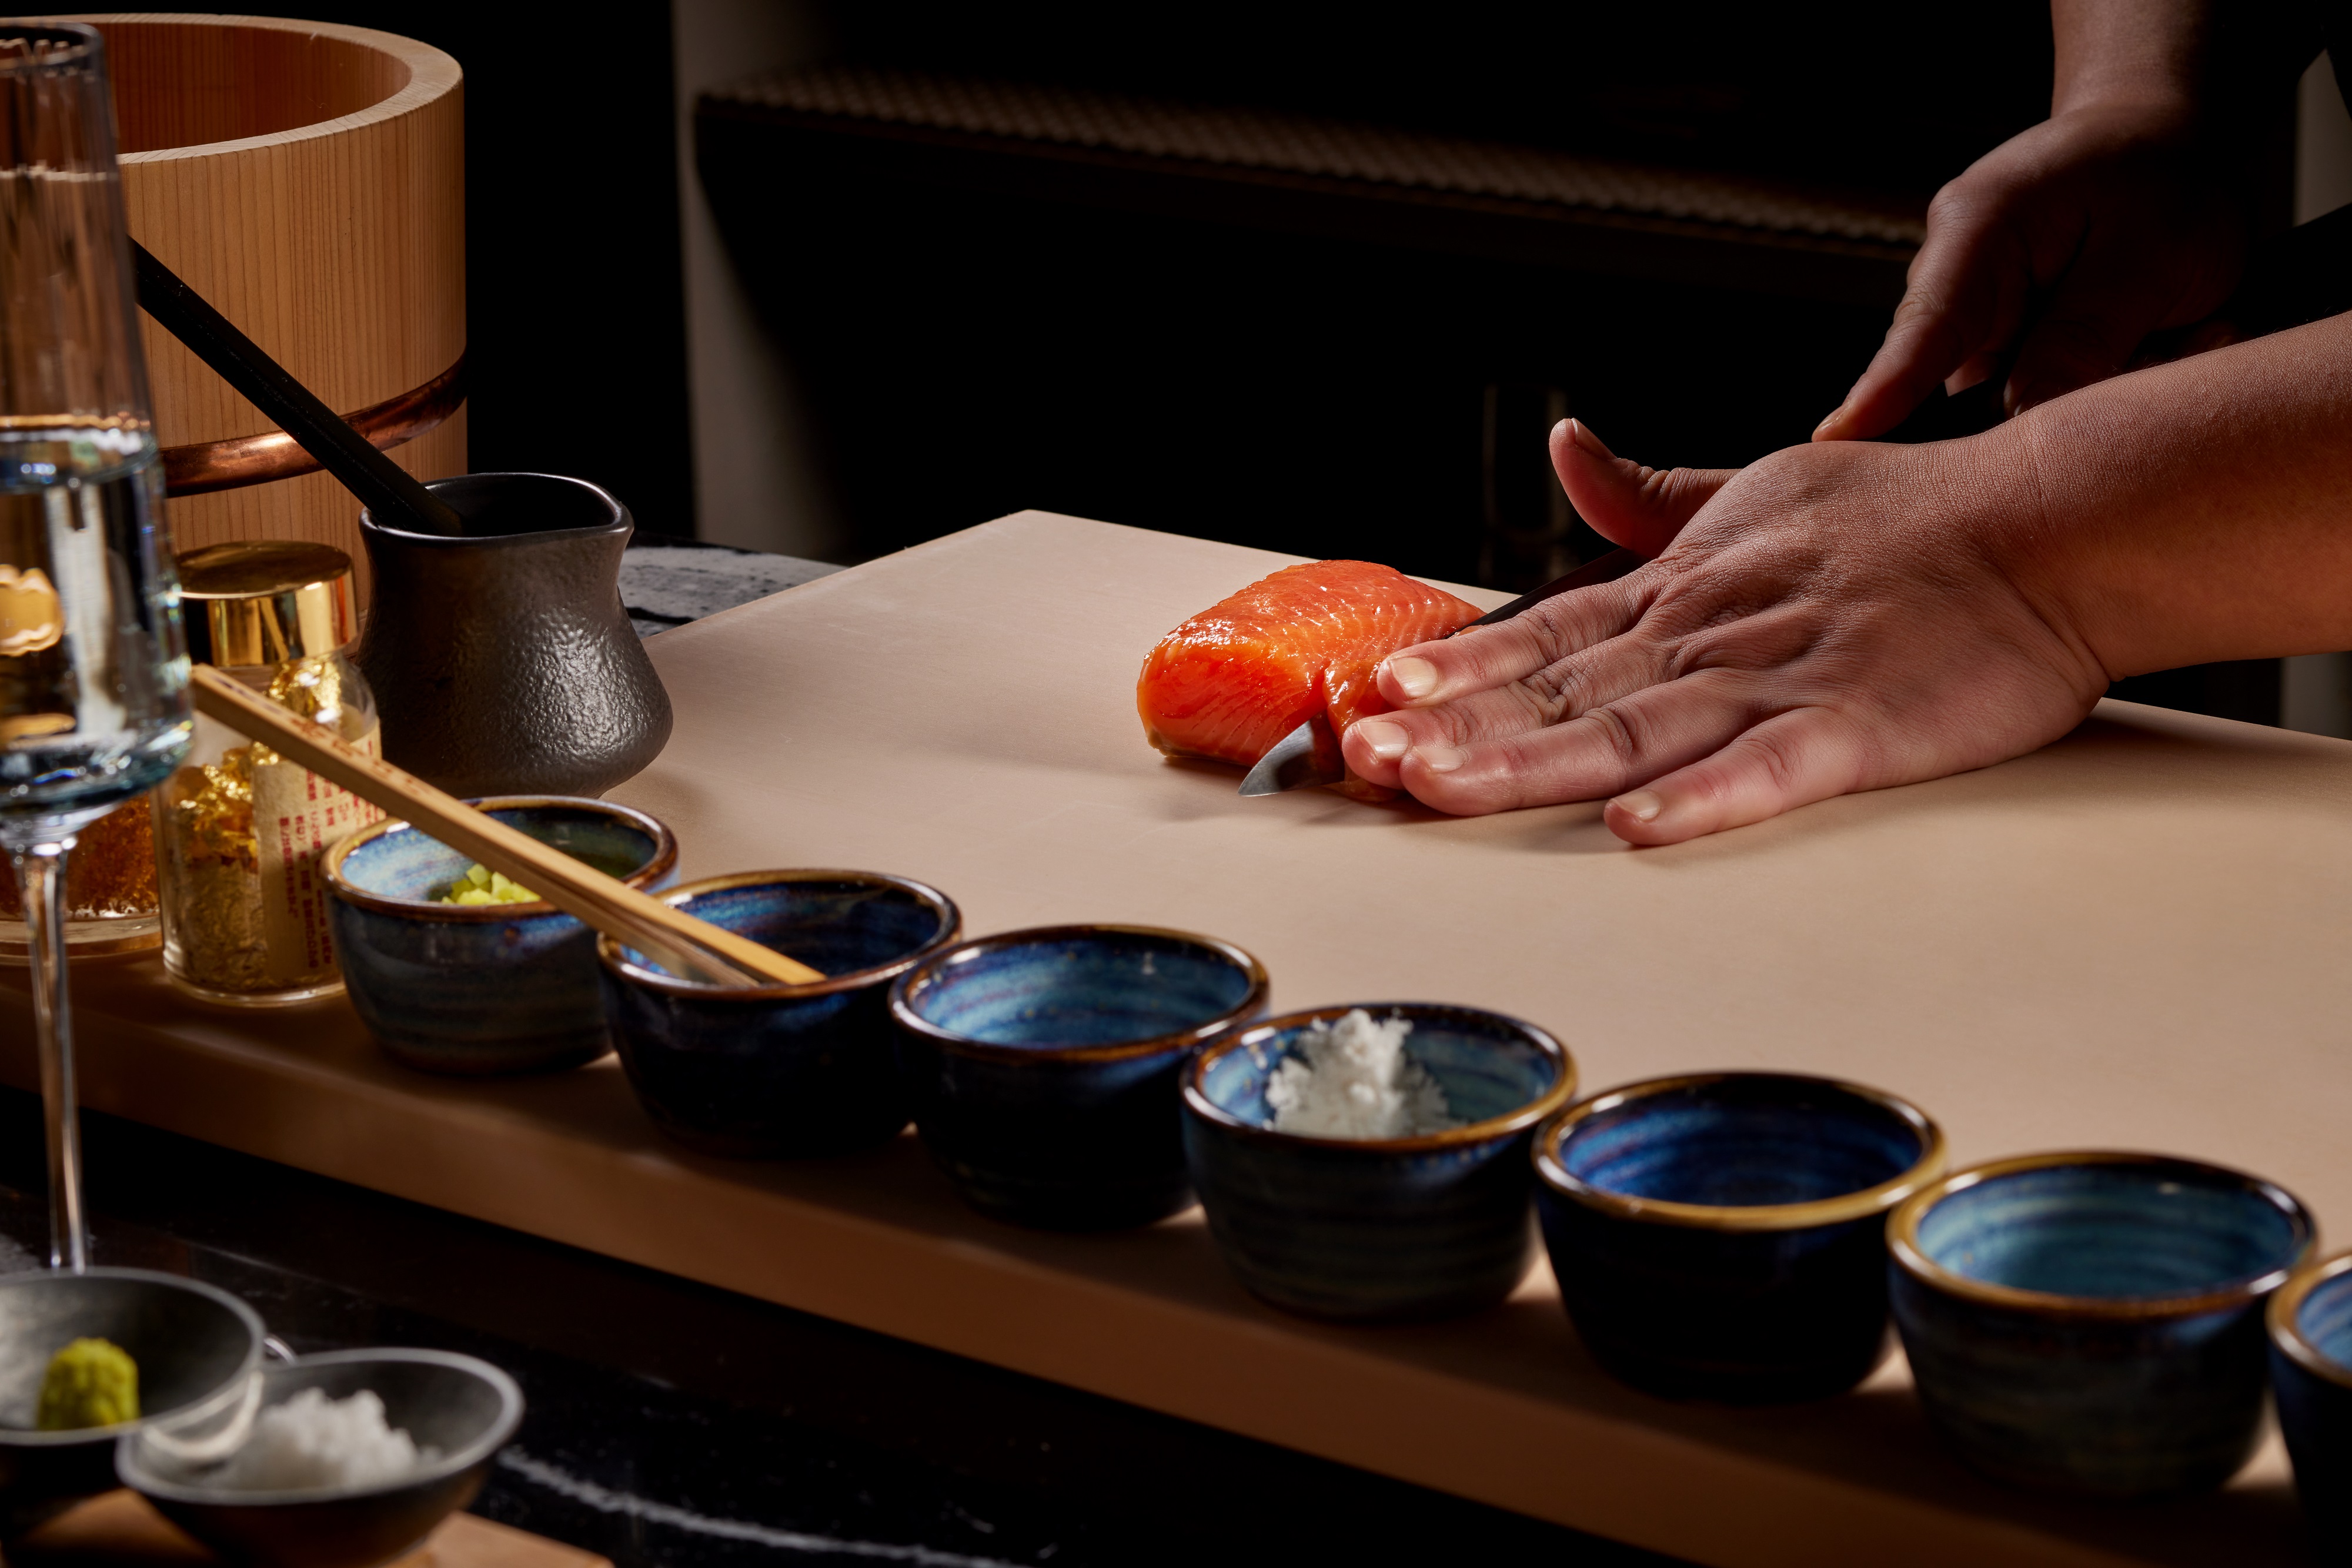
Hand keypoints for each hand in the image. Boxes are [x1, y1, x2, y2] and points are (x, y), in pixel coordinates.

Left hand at [1340, 421, 2111, 843]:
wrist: (2042, 524)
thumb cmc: (1903, 518)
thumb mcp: (1755, 487)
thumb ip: (1651, 498)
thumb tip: (1567, 445)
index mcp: (1683, 593)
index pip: (1544, 634)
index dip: (1456, 667)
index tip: (1376, 690)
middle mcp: (1709, 636)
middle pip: (1559, 690)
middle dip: (1453, 726)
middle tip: (1361, 756)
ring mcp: (1779, 681)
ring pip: (1631, 729)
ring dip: (1531, 760)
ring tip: (1440, 786)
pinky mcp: (1859, 727)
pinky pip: (1771, 768)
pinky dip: (1707, 796)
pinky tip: (1638, 827)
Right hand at [1814, 102, 2249, 439]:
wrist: (2158, 139)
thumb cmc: (2161, 176)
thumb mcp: (2153, 251)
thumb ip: (2088, 335)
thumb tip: (2026, 415)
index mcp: (1979, 227)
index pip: (1926, 324)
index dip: (1885, 387)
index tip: (1836, 438)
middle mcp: (1957, 274)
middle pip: (1964, 374)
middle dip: (2059, 386)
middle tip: (2165, 346)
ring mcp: (1974, 312)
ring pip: (2012, 389)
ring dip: (2096, 378)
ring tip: (2178, 329)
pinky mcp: (1999, 339)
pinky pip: (2038, 387)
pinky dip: (2103, 375)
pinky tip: (2160, 335)